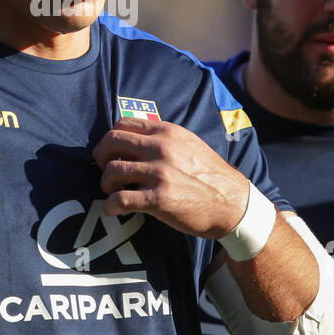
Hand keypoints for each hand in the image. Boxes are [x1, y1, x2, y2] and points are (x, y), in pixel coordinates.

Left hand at [92, 117, 247, 238]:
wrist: (232, 203)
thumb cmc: (210, 175)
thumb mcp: (189, 144)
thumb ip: (164, 139)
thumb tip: (134, 140)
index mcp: (167, 132)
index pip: (123, 124)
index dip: (109, 139)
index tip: (109, 152)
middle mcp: (161, 148)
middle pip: (111, 142)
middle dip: (100, 157)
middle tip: (103, 169)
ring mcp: (159, 173)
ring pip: (111, 171)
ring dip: (105, 183)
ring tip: (112, 191)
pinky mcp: (158, 199)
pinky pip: (119, 200)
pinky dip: (110, 206)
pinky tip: (113, 210)